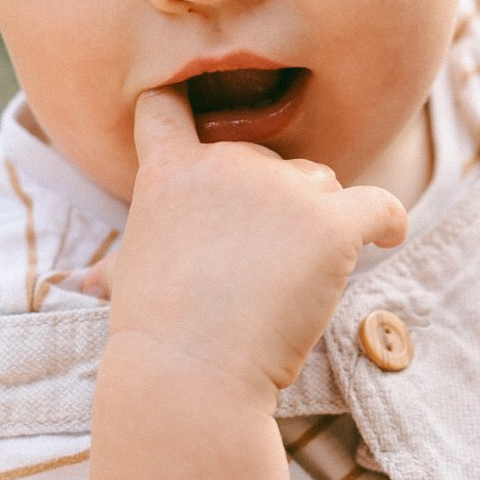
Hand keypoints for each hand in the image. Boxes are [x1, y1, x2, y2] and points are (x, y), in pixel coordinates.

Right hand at [87, 90, 406, 401]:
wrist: (190, 375)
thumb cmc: (155, 338)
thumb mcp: (126, 279)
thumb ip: (124, 259)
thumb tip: (90, 282)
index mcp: (170, 171)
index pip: (167, 107)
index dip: (181, 104)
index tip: (201, 109)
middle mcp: (226, 162)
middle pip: (269, 162)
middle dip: (271, 206)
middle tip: (256, 272)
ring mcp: (282, 188)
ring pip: (321, 185)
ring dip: (318, 222)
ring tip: (296, 281)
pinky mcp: (329, 221)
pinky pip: (380, 206)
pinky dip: (387, 221)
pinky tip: (388, 236)